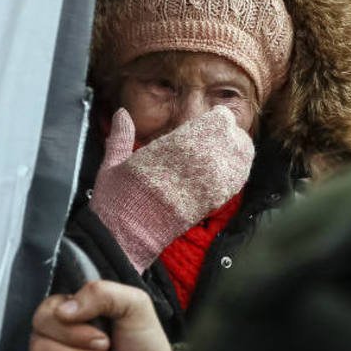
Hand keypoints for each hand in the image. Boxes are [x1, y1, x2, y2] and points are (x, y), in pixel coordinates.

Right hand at [90, 106, 254, 271]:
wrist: (127, 237)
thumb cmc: (116, 201)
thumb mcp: (112, 164)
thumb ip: (121, 136)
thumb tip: (122, 113)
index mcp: (170, 148)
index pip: (214, 122)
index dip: (217, 119)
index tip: (213, 119)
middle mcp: (194, 162)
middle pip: (230, 138)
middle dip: (229, 133)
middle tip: (224, 133)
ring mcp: (207, 183)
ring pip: (238, 157)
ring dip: (237, 150)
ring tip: (231, 148)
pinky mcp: (212, 202)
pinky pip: (236, 181)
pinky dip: (238, 171)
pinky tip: (233, 168)